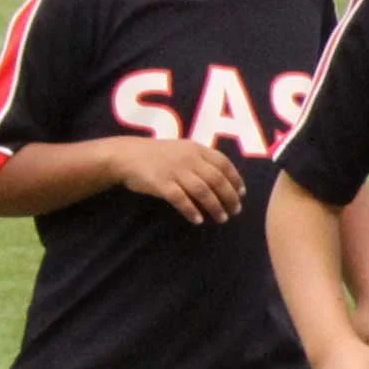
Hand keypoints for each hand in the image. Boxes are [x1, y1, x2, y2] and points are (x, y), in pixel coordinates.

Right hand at [113, 138, 245, 224]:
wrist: (126, 155)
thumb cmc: (158, 155)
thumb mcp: (182, 149)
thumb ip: (201, 160)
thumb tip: (225, 180)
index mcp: (196, 148)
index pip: (223, 163)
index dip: (236, 179)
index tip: (242, 193)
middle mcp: (188, 158)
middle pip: (217, 180)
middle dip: (230, 197)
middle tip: (236, 211)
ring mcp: (174, 170)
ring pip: (203, 191)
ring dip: (215, 207)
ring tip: (222, 218)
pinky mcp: (161, 183)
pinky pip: (180, 199)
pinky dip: (191, 211)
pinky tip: (198, 220)